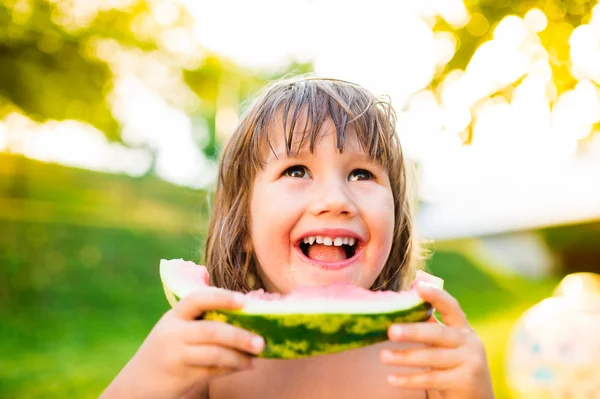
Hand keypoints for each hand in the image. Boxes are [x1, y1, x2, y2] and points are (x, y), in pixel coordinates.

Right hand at [100, 288, 264, 398]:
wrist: (134, 386)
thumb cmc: (165, 353)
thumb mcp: (174, 331)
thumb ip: (199, 322)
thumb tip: (245, 316)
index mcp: (174, 317)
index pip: (197, 299)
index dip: (222, 298)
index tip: (244, 301)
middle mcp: (173, 333)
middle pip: (212, 330)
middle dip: (240, 336)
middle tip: (261, 342)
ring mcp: (175, 356)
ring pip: (215, 354)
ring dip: (239, 357)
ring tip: (255, 358)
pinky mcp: (180, 376)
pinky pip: (212, 371)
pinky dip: (231, 368)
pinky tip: (244, 366)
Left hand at [380, 282, 494, 398]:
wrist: (477, 398)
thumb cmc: (453, 366)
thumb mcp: (447, 345)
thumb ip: (431, 327)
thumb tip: (402, 304)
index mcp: (463, 329)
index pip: (451, 307)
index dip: (436, 296)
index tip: (418, 286)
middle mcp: (470, 343)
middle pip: (438, 333)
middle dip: (413, 331)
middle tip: (390, 331)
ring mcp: (470, 363)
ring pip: (432, 358)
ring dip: (405, 357)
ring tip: (383, 356)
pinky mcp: (465, 382)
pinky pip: (432, 380)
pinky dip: (410, 380)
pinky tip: (392, 379)